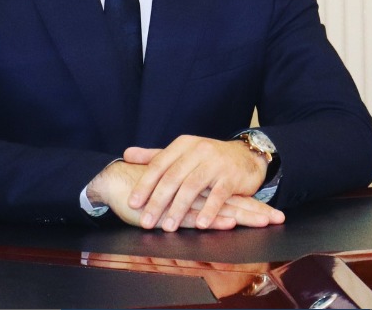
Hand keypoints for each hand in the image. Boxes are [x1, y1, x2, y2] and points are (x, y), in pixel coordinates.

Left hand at [123, 135, 284, 230]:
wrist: (245, 155)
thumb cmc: (208, 158)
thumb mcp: (182, 152)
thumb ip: (154, 155)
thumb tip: (126, 154)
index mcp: (182, 145)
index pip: (159, 164)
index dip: (145, 184)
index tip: (132, 202)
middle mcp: (197, 151)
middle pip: (173, 177)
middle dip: (158, 201)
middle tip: (146, 221)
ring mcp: (215, 163)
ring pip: (192, 186)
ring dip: (179, 208)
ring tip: (168, 227)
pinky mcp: (231, 176)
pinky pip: (218, 195)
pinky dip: (209, 210)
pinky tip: (200, 225)